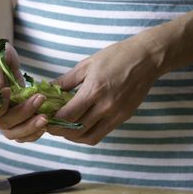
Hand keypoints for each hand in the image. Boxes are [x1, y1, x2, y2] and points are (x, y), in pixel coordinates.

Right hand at [0, 41, 48, 141]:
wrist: (3, 60)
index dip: (1, 105)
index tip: (10, 90)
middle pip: (5, 124)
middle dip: (24, 114)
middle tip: (40, 99)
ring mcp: (4, 118)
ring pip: (14, 133)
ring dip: (30, 128)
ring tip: (45, 117)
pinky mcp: (16, 121)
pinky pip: (23, 134)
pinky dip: (34, 133)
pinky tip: (45, 124)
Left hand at [48, 33, 162, 144]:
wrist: (147, 59)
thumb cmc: (116, 56)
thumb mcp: (87, 64)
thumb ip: (66, 81)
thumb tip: (46, 90)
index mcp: (94, 90)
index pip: (68, 115)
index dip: (53, 120)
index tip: (45, 117)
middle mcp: (106, 106)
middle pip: (76, 130)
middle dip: (59, 130)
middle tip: (50, 125)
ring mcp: (116, 114)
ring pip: (88, 137)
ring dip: (73, 137)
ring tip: (64, 128)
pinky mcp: (123, 118)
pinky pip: (101, 134)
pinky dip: (87, 135)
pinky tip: (80, 127)